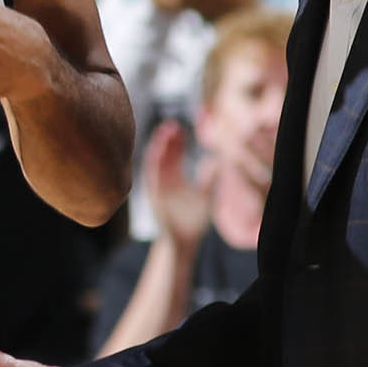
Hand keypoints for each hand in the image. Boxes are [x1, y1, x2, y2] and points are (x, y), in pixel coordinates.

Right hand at [143, 121, 214, 252]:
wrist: (184, 241)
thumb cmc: (193, 220)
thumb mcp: (205, 196)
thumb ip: (208, 179)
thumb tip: (217, 161)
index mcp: (174, 177)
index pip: (173, 154)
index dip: (176, 141)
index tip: (181, 128)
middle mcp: (163, 180)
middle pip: (162, 154)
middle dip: (166, 139)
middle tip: (173, 125)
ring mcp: (157, 187)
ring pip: (154, 162)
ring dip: (158, 147)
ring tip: (165, 133)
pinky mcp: (154, 196)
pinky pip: (151, 177)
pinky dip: (152, 164)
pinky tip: (157, 152)